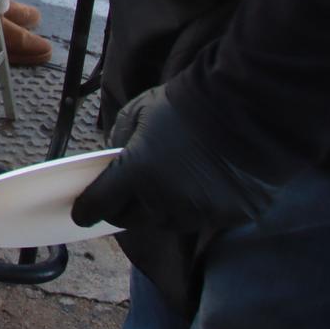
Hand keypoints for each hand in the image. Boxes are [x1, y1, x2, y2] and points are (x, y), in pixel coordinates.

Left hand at [71, 87, 280, 233]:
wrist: (247, 108)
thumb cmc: (188, 105)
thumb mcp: (138, 112)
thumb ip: (119, 141)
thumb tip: (113, 161)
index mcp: (136, 174)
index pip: (98, 205)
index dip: (87, 209)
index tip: (83, 212)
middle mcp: (164, 201)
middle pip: (131, 220)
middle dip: (125, 208)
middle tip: (128, 194)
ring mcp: (199, 213)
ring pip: (168, 223)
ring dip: (163, 209)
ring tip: (171, 185)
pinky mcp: (229, 218)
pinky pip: (204, 219)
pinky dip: (200, 207)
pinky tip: (207, 184)